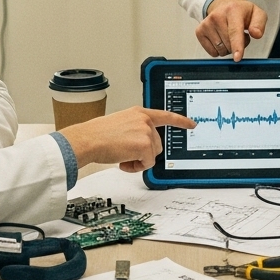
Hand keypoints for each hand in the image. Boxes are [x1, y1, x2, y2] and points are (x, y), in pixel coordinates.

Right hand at [58, 107, 196, 171]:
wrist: (87, 140)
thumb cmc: (97, 134)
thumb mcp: (120, 124)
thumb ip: (134, 128)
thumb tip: (140, 144)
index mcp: (138, 113)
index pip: (165, 115)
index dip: (180, 121)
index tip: (192, 124)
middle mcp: (144, 120)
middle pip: (157, 143)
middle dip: (144, 152)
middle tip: (125, 152)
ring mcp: (145, 132)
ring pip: (152, 155)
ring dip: (138, 160)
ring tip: (121, 155)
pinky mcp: (144, 145)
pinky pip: (147, 163)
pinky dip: (135, 167)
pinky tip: (122, 161)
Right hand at [196, 0, 266, 60]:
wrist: (225, 5)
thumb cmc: (242, 12)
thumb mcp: (257, 14)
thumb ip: (259, 24)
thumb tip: (256, 34)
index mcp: (233, 10)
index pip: (234, 31)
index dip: (237, 46)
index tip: (237, 58)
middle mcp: (217, 15)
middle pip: (228, 44)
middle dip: (237, 46)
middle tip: (240, 35)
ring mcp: (206, 23)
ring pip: (220, 50)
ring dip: (228, 48)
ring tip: (230, 36)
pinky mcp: (199, 31)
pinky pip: (212, 52)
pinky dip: (219, 50)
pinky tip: (221, 39)